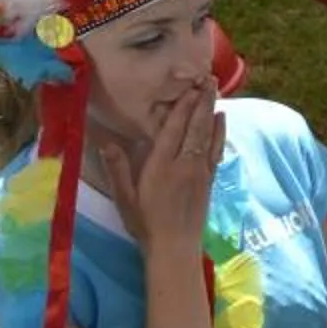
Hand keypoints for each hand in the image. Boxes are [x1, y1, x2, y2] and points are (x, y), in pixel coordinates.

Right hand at [97, 84, 221, 263]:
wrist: (175, 248)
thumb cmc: (145, 223)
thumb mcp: (124, 196)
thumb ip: (117, 168)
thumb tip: (105, 141)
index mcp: (161, 166)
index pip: (174, 129)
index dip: (182, 107)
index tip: (188, 87)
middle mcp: (185, 164)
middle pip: (195, 127)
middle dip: (201, 101)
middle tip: (207, 79)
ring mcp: (200, 172)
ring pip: (208, 135)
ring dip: (212, 111)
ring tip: (215, 91)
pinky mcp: (209, 181)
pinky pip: (216, 150)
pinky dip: (219, 133)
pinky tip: (221, 120)